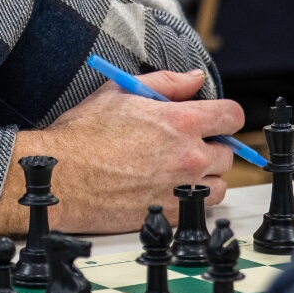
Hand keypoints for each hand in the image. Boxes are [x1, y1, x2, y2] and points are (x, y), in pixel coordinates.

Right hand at [0, 70, 245, 238]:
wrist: (62, 177)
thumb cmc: (84, 135)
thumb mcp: (121, 91)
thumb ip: (167, 82)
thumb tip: (195, 78)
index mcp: (180, 121)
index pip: (231, 116)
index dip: (224, 115)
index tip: (215, 119)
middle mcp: (188, 156)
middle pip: (227, 152)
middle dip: (210, 145)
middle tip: (183, 144)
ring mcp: (181, 188)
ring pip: (218, 184)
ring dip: (204, 176)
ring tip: (175, 170)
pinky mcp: (170, 215)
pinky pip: (200, 209)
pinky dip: (190, 200)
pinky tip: (165, 189)